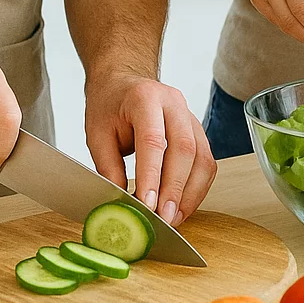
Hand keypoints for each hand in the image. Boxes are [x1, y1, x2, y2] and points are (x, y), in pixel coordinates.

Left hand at [84, 71, 216, 227]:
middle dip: (175, 189)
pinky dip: (197, 189)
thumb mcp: (96, 134)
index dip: (152, 175)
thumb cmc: (109, 106)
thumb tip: (123, 207)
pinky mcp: (198, 131)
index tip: (148, 205)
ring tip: (174, 219)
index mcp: (144, 97)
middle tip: (164, 219)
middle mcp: (173, 103)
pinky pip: (206, 163)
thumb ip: (109, 169)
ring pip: (202, 158)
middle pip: (185, 149)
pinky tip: (182, 206)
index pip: (152, 139)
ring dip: (190, 194)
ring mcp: (190, 115)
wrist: (122, 82)